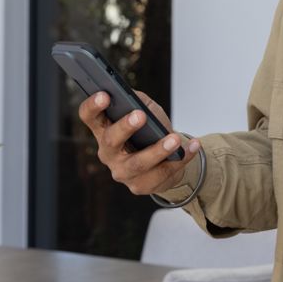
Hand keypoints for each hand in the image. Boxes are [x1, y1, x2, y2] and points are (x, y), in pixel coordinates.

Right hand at [78, 90, 200, 195]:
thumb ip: (140, 101)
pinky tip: (192, 147)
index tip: (105, 95)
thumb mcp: (146, 110)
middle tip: (140, 115)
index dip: (93, 105)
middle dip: (125, 127)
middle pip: (110, 141)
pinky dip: (181, 159)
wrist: (165, 160)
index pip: (89, 116)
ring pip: (138, 163)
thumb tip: (137, 99)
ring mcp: (122, 172)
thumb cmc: (150, 130)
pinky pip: (162, 174)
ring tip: (174, 139)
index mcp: (104, 129)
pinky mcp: (140, 186)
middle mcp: (108, 153)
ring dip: (158, 150)